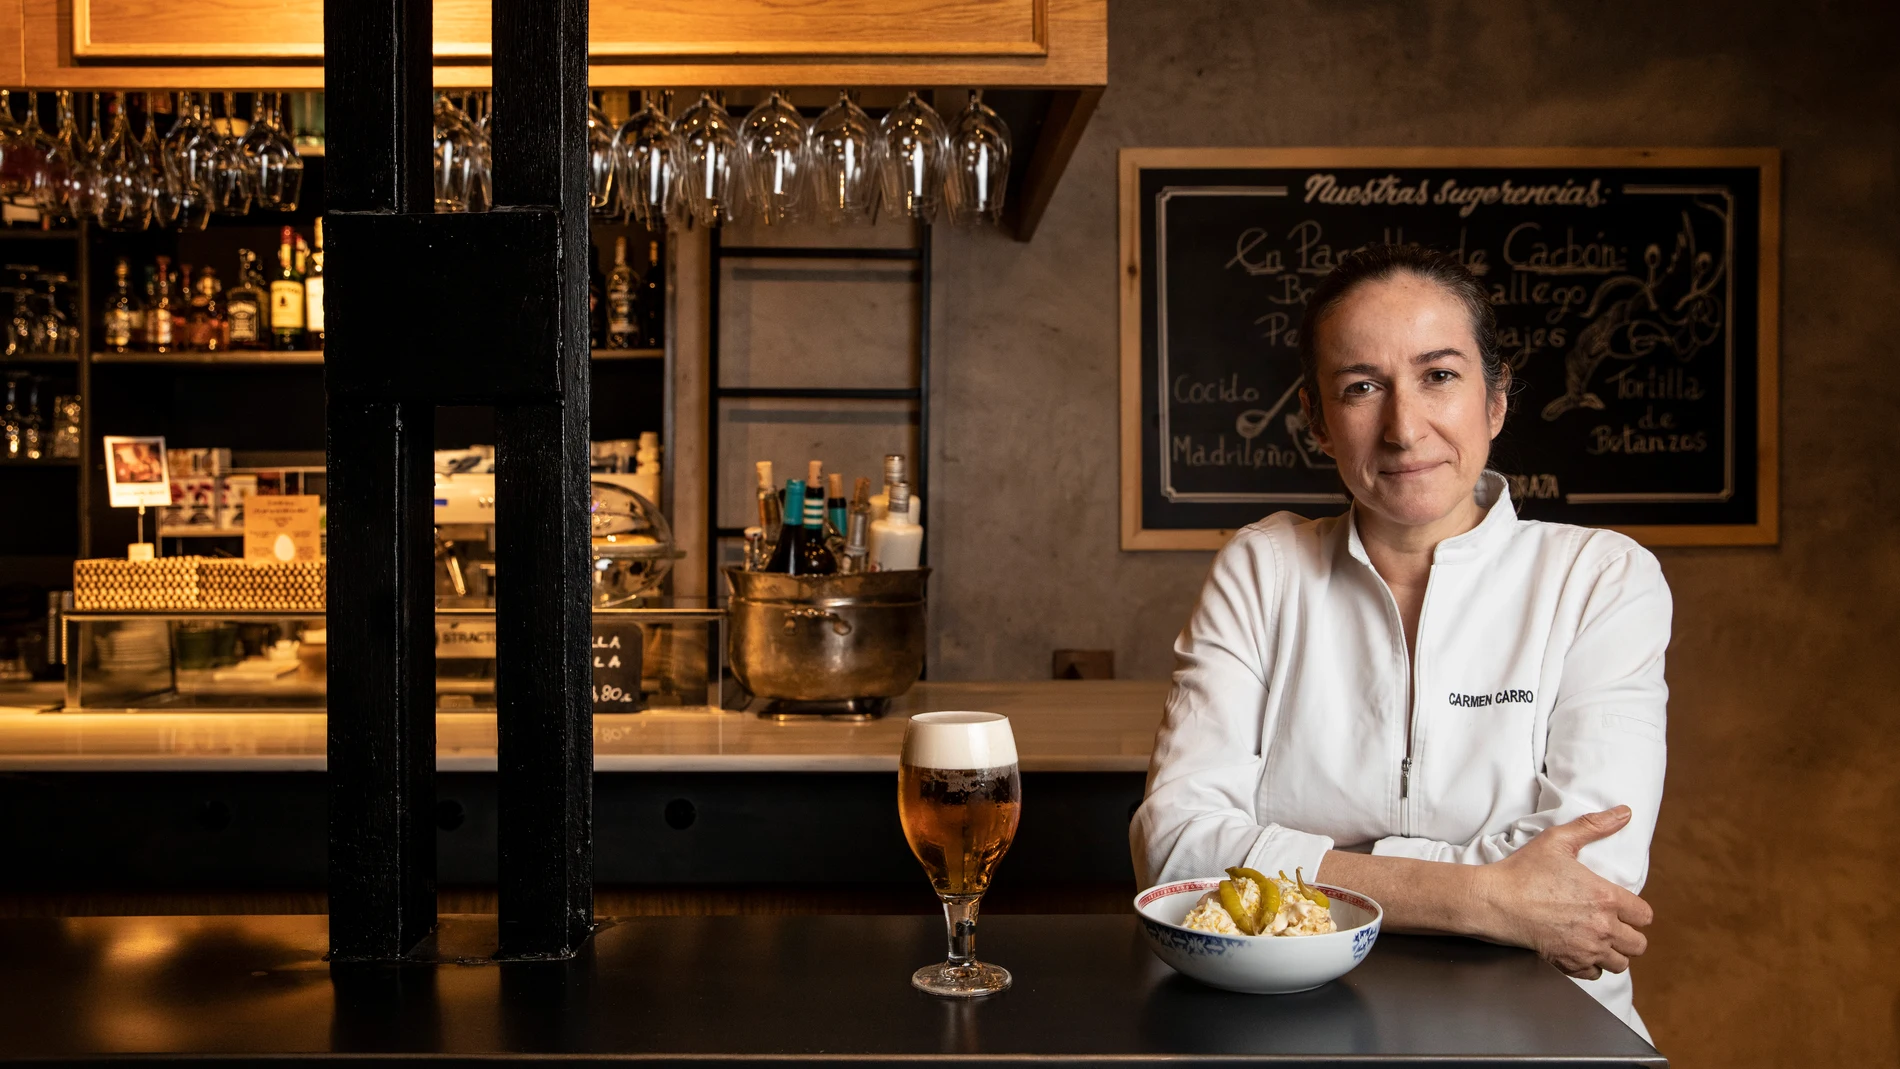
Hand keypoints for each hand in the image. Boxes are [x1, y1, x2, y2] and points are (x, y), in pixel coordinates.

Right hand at [1475, 807, 1653, 979]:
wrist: (1494, 901)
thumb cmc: (1523, 870)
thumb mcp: (1558, 841)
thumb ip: (1594, 825)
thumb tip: (1624, 813)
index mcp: (1606, 898)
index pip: (1645, 916)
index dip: (1637, 911)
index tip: (1624, 908)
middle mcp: (1602, 927)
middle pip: (1639, 944)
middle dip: (1629, 935)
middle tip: (1613, 926)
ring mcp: (1586, 949)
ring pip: (1621, 964)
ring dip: (1613, 953)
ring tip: (1599, 941)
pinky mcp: (1569, 964)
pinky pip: (1595, 974)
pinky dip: (1591, 965)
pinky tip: (1579, 950)